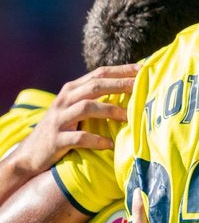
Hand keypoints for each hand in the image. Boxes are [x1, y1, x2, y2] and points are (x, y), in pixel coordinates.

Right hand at [9, 63, 138, 175]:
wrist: (31, 153)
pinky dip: (96, 140)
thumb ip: (96, 98)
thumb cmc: (63, 129)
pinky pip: (79, 137)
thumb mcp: (76, 109)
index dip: (121, 70)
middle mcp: (65, 100)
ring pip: (87, 107)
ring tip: (130, 117)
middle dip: (120, 84)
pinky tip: (110, 144)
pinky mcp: (57, 139)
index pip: (99, 73)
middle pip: (95, 86)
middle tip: (142, 86)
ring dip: (111, 110)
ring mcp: (60, 119)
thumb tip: (130, 91)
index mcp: (72, 90)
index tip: (144, 69)